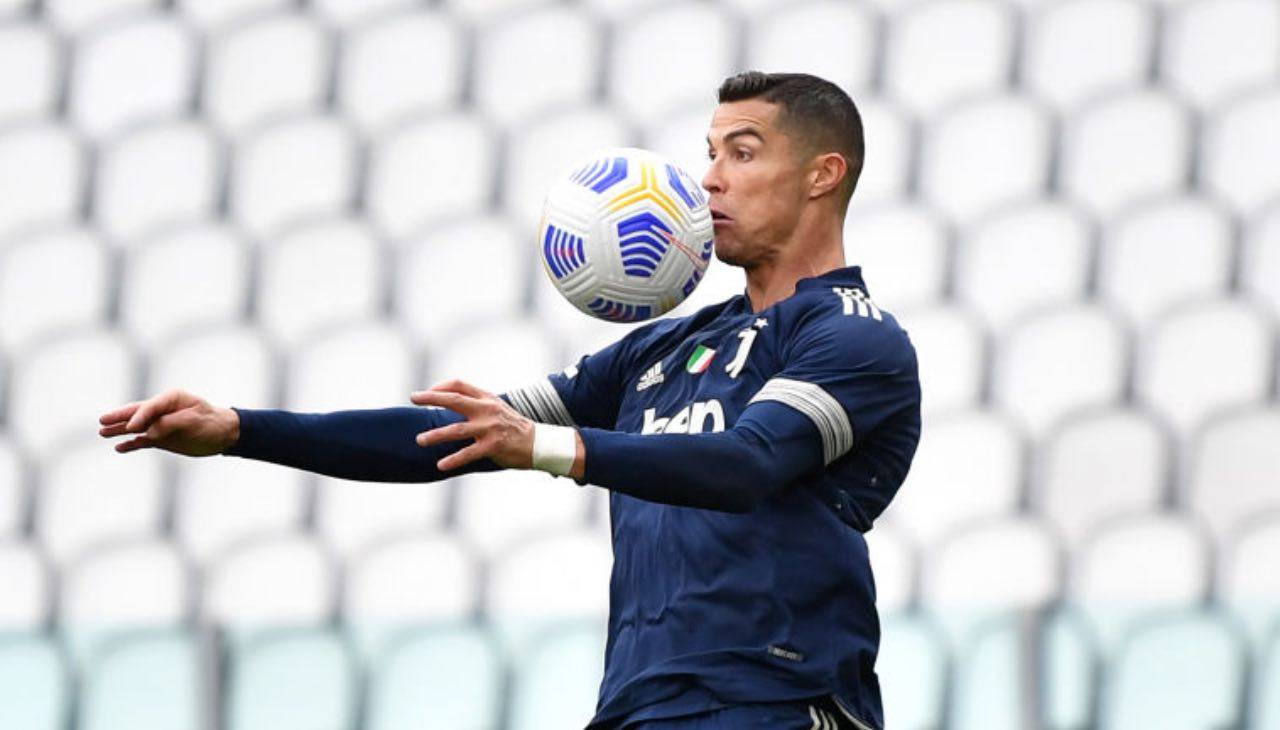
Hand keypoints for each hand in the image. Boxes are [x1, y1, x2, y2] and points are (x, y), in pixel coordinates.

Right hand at [98, 389, 239, 455]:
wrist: (224, 434)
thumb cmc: (212, 423)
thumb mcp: (195, 421)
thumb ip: (171, 424)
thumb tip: (149, 433)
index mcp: (172, 399)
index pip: (150, 407)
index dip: (139, 417)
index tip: (131, 428)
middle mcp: (163, 410)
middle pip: (136, 413)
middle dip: (119, 417)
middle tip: (102, 421)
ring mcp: (160, 424)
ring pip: (136, 427)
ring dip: (120, 430)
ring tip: (102, 432)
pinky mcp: (162, 438)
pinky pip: (143, 441)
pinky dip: (131, 444)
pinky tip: (119, 447)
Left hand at [410, 379, 536, 471]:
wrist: (539, 443)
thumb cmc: (514, 426)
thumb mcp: (497, 408)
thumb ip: (477, 404)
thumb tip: (452, 402)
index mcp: (487, 398)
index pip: (460, 385)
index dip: (441, 386)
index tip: (427, 392)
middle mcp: (487, 410)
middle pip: (454, 400)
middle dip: (431, 398)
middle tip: (413, 398)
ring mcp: (490, 428)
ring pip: (456, 430)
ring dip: (435, 435)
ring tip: (420, 440)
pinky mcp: (493, 446)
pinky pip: (468, 453)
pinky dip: (453, 459)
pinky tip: (440, 465)